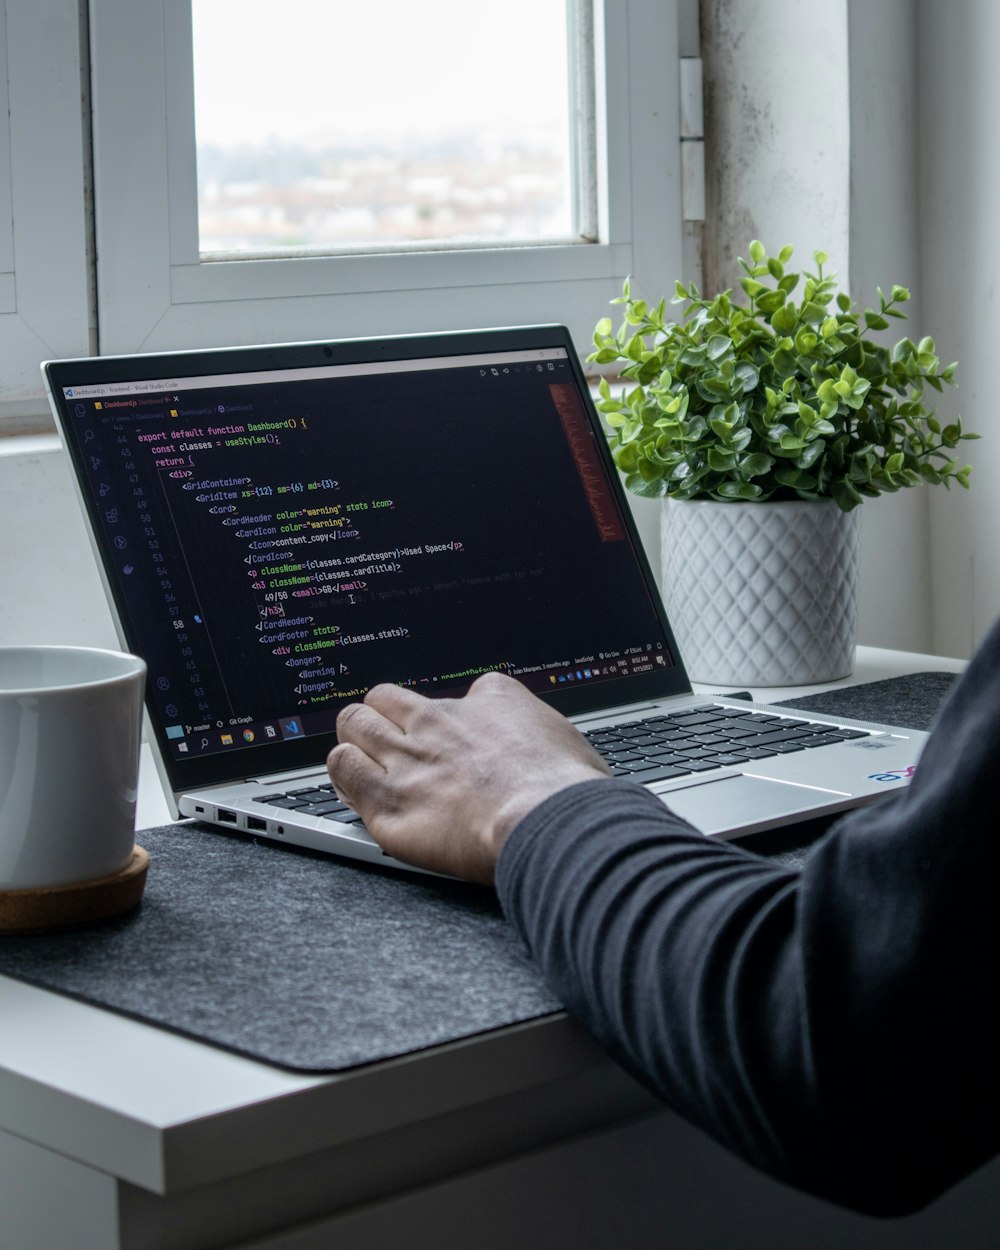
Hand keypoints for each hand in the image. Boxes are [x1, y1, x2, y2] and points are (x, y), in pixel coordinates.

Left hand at [326, 672, 610, 882]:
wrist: (549, 821)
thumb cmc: (567, 791)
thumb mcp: (566, 740)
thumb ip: (540, 736)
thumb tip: (546, 748)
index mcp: (489, 701)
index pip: (455, 695)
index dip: (449, 719)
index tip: (450, 739)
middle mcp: (441, 723)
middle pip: (386, 698)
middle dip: (382, 715)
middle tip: (387, 739)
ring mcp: (410, 759)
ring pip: (355, 724)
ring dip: (356, 739)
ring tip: (362, 757)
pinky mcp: (388, 801)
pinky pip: (342, 768)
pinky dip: (343, 772)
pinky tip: (351, 782)